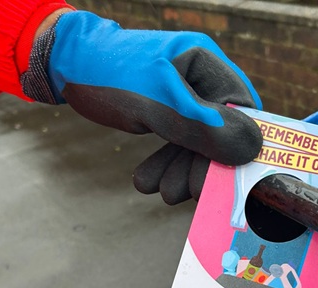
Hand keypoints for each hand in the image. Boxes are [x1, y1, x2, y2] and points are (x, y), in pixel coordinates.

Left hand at [21, 11, 262, 203]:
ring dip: (180, 170)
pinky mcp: (167, 112)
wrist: (65, 67)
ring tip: (162, 191)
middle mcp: (201, 80)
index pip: (242, 111)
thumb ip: (202, 127)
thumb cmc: (110, 75)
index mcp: (207, 65)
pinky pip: (176, 143)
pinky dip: (165, 164)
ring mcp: (184, 98)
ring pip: (196, 143)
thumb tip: (252, 149)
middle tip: (188, 193)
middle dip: (201, 166)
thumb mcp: (157, 103)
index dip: (239, 149)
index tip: (225, 181)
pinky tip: (147, 182)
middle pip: (219, 132)